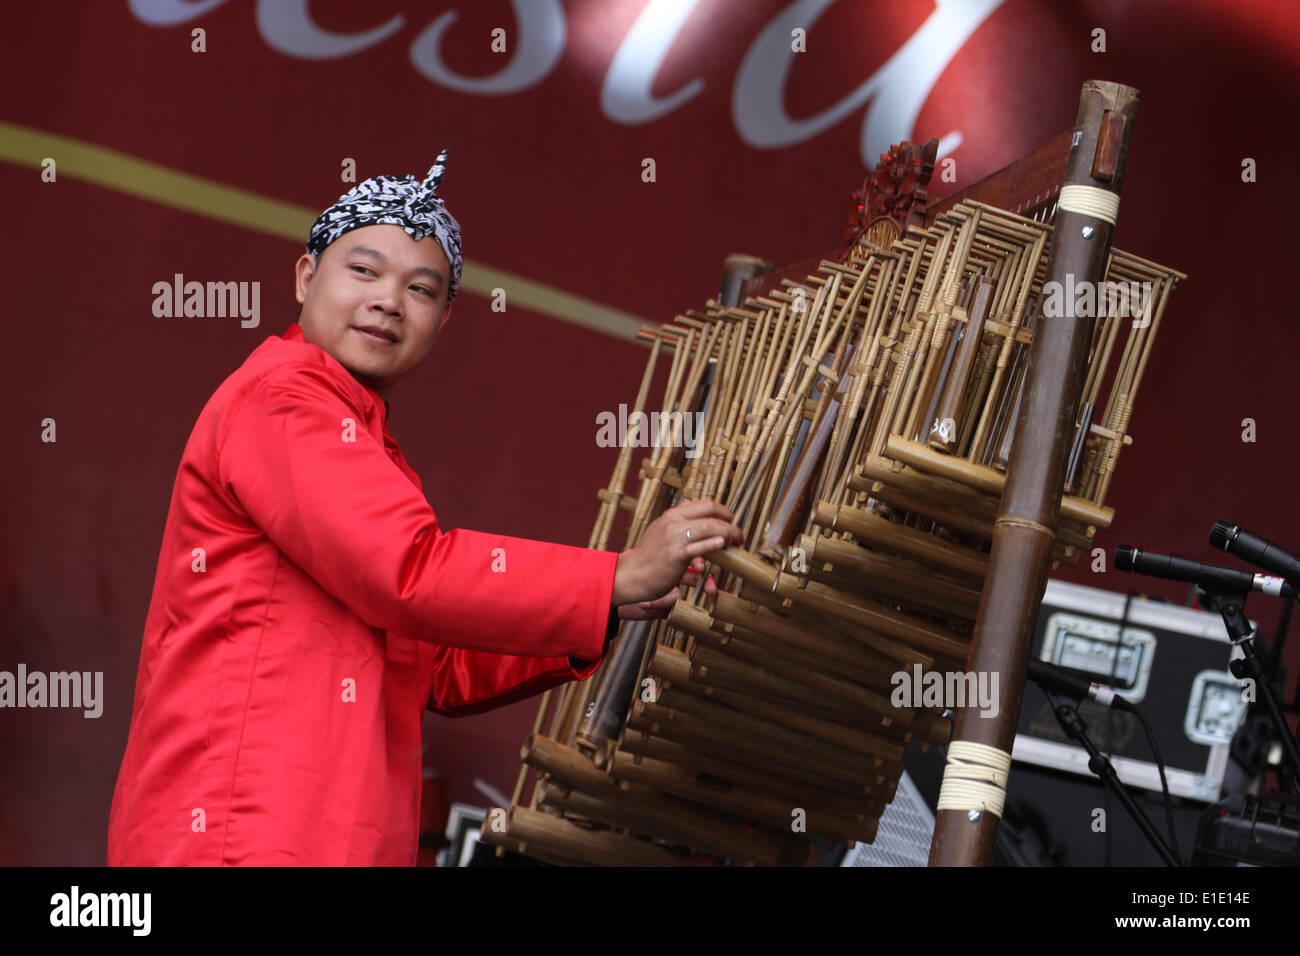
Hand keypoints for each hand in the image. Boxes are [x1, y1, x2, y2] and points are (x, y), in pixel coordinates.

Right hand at [611, 499, 744, 610]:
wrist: (631, 575)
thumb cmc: (649, 556)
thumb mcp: (660, 530)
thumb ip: (677, 519)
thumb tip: (693, 506)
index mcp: (672, 514)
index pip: (705, 504)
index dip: (723, 511)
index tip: (732, 521)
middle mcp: (673, 522)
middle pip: (710, 514)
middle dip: (730, 522)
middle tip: (740, 534)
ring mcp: (674, 538)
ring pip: (708, 528)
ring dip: (728, 533)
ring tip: (738, 541)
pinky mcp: (675, 556)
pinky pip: (698, 547)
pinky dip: (713, 544)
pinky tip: (723, 544)